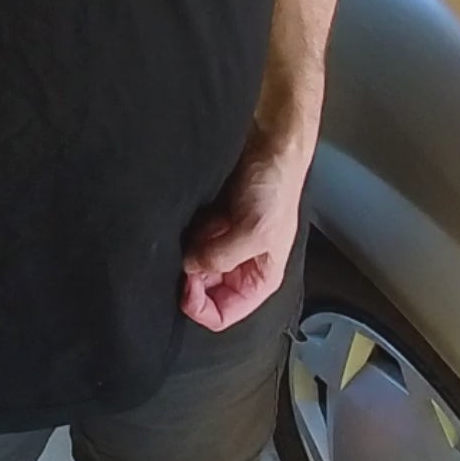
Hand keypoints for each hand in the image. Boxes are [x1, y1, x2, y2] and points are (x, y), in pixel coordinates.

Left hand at [180, 117, 313, 331]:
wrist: (270, 145)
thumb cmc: (276, 186)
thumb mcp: (254, 231)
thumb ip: (221, 257)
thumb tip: (189, 268)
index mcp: (258, 278)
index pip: (222, 315)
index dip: (200, 307)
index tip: (186, 284)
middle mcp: (239, 266)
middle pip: (203, 292)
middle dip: (189, 277)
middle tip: (183, 255)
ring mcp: (223, 244)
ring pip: (192, 266)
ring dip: (185, 254)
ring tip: (193, 231)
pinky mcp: (210, 223)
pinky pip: (187, 240)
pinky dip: (183, 234)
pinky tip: (190, 219)